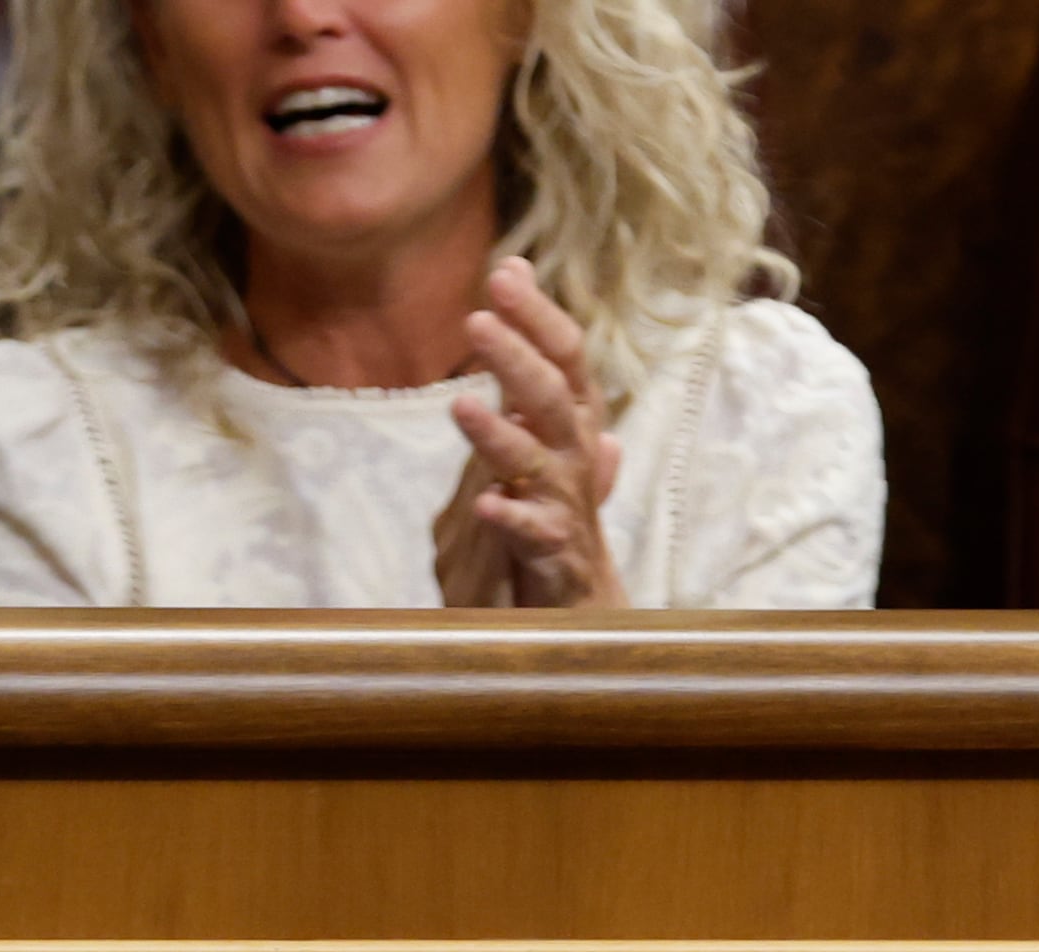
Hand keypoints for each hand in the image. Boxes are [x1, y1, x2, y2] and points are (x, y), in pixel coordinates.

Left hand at [430, 255, 628, 609]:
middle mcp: (575, 452)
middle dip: (517, 358)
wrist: (578, 591)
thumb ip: (524, 353)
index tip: (504, 273)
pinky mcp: (551, 551)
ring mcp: (564, 501)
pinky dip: (510, 517)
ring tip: (459, 403)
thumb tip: (514, 273)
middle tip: (475, 321)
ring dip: (499, 432)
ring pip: (537, 460)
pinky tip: (485, 504)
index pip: (564, 354)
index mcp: (574, 417)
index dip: (537, 314)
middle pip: (552, 397)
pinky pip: (532, 532)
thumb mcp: (537, 416)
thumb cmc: (553, 493)